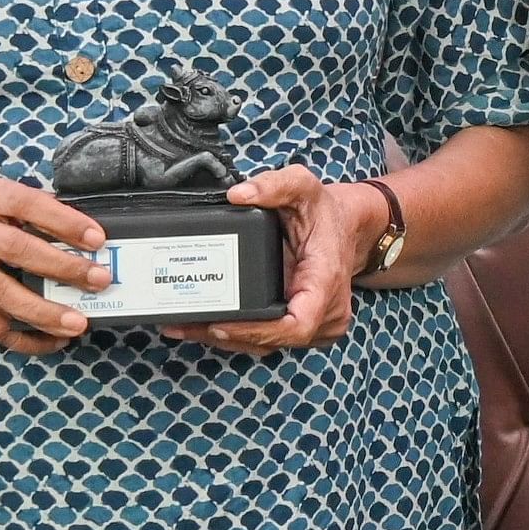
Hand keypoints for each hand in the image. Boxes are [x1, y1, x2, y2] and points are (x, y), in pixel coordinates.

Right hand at [0, 180, 109, 351]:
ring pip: (2, 295)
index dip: (65, 220)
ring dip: (43, 312)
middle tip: (100, 280)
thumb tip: (84, 234)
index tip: (98, 238)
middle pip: (18, 251)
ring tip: (78, 324)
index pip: (29, 204)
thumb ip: (26, 211)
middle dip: (63, 268)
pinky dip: (22, 338)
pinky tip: (51, 342)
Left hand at [170, 167, 387, 352]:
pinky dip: (237, 337)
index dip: (256, 332)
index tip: (220, 325)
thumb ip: (275, 184)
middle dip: (226, 336)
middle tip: (181, 324)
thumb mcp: (304, 187)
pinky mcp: (304, 329)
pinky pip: (269, 341)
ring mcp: (318, 325)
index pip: (297, 324)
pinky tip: (204, 325)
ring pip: (267, 345)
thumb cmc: (325, 212)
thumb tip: (238, 194)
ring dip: (225, 340)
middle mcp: (328, 311)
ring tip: (182, 326)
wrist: (347, 228)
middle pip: (274, 340)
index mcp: (327, 281)